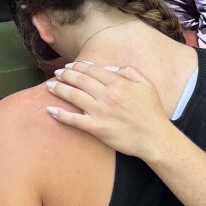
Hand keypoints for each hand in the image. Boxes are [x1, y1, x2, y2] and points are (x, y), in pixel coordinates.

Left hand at [44, 61, 169, 162]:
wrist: (155, 138)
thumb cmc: (152, 112)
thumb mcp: (146, 84)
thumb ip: (129, 71)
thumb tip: (109, 68)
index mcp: (119, 83)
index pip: (92, 70)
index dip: (78, 67)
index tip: (69, 66)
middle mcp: (107, 95)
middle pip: (80, 80)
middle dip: (65, 75)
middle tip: (56, 73)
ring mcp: (100, 112)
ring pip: (74, 96)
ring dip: (59, 89)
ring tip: (50, 86)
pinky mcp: (97, 128)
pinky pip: (74, 120)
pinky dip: (60, 114)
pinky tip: (50, 110)